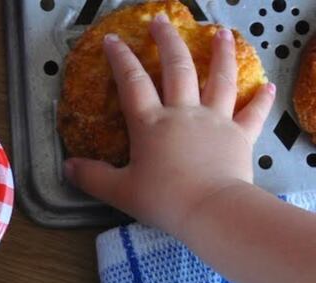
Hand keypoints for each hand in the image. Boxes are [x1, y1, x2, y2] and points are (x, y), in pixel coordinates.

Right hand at [63, 12, 275, 239]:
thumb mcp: (119, 191)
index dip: (120, 59)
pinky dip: (260, 99)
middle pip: (177, 68)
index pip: (132, 83)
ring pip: (220, 79)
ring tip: (221, 34)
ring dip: (221, 53)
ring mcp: (215, 120)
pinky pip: (252, 113)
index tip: (113, 40)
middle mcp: (183, 113)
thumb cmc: (163, 200)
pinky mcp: (239, 135)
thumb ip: (92, 177)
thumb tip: (68, 166)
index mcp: (150, 124)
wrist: (210, 209)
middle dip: (167, 41)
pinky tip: (267, 86)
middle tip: (161, 21)